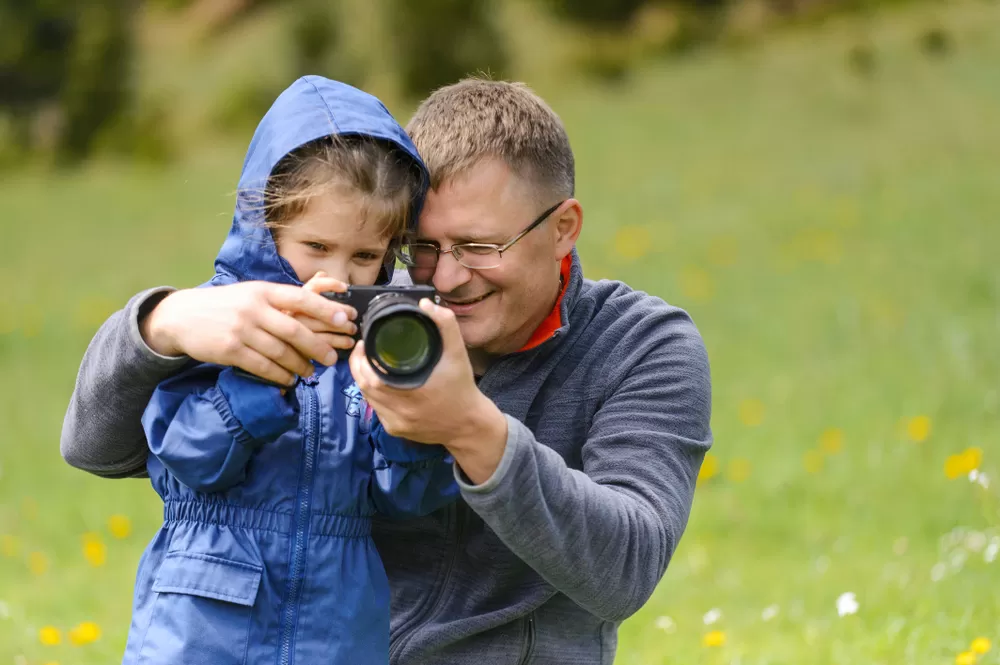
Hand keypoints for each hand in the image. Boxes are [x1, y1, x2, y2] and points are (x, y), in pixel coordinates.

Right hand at [142, 278, 358, 385]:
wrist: (182, 316)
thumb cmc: (226, 305)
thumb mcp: (251, 294)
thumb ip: (279, 301)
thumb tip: (317, 309)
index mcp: (263, 291)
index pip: (301, 297)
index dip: (326, 309)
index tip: (345, 319)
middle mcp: (254, 308)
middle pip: (295, 329)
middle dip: (318, 346)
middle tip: (332, 358)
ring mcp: (241, 329)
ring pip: (280, 352)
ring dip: (300, 365)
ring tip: (310, 373)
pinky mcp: (230, 350)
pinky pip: (263, 366)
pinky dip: (279, 375)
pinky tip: (289, 379)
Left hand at [349, 299, 508, 483]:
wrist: (469, 424)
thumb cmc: (462, 387)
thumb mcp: (457, 353)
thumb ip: (445, 325)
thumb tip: (425, 305)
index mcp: (411, 392)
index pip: (371, 377)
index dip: (361, 359)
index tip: (363, 343)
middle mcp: (400, 411)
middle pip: (364, 388)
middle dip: (358, 367)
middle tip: (362, 350)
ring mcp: (396, 424)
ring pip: (368, 400)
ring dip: (363, 381)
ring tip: (366, 363)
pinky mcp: (396, 430)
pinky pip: (376, 410)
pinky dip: (373, 396)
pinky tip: (377, 385)